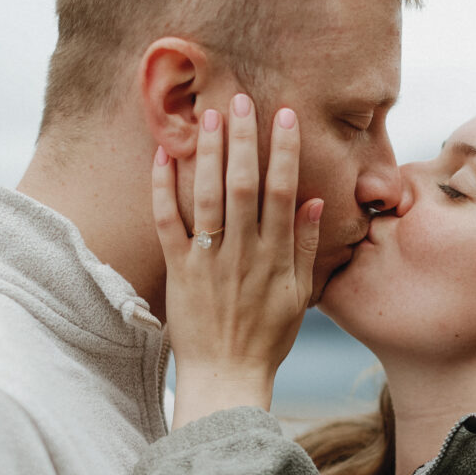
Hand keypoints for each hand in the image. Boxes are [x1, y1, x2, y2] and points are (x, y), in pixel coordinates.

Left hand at [153, 94, 323, 429]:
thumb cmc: (267, 337)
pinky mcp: (179, 271)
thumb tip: (313, 201)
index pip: (282, 192)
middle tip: (241, 99)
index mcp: (275, 256)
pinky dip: (164, 190)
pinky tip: (162, 157)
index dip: (284, 152)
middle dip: (244, 139)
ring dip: (208, 153)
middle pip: (244, 185)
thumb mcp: (299, 295)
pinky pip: (168, 224)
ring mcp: (209, 260)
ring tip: (207, 115)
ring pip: (208, 197)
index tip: (285, 116)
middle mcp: (243, 252)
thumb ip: (306, 247)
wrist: (227, 375)